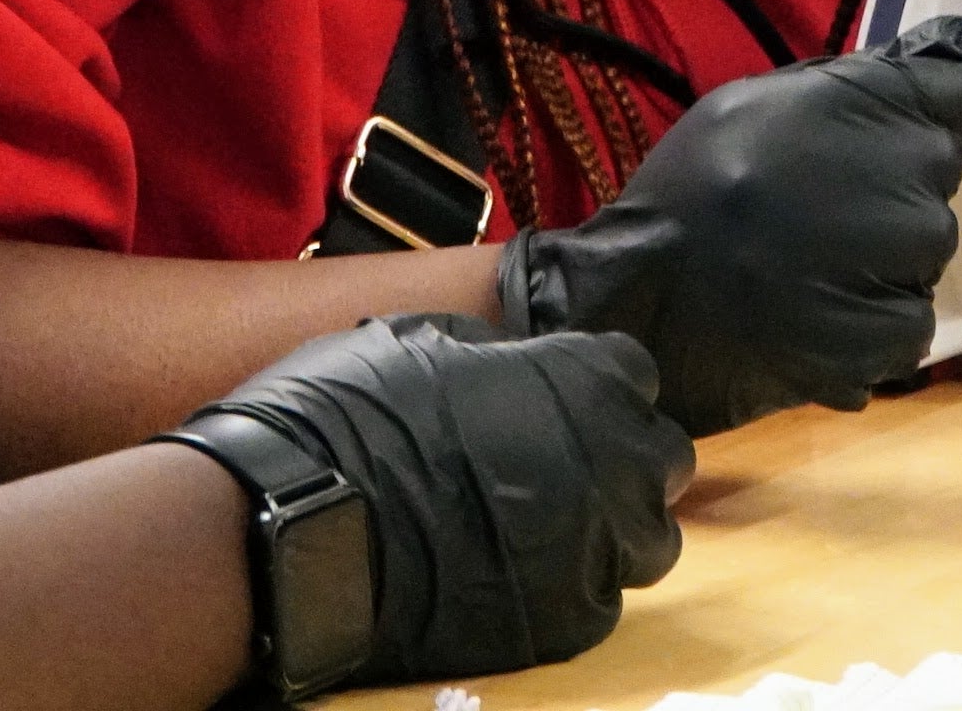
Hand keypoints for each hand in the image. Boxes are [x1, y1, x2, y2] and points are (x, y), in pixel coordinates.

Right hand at [192, 312, 689, 680]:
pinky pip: (597, 603)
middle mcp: (617, 464)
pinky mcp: (567, 623)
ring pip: (647, 541)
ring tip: (543, 530)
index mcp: (590, 380)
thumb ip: (494, 353)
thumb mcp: (421, 339)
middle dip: (622, 460)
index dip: (591, 388)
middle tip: (559, 468)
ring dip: (610, 530)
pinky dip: (567, 590)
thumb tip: (504, 364)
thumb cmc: (351, 417)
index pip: (634, 375)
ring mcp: (597, 549)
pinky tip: (512, 578)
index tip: (556, 404)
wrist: (301, 524)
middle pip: (660, 461)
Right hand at [499, 40, 961, 434]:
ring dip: (870, 268)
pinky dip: (861, 326)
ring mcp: (904, 259)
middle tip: (803, 215)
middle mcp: (910, 175)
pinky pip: (902, 327)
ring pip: (917, 264)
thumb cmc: (696, 186)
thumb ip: (867, 85)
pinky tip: (803, 311)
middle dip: (883, 205)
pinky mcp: (888, 334)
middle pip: (935, 196)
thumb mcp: (771, 101)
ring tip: (791, 265)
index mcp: (881, 104)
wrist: (641, 289)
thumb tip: (950, 47)